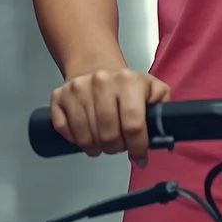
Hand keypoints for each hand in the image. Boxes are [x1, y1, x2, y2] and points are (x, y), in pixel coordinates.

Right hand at [49, 65, 171, 164]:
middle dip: (116, 148)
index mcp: (128, 81)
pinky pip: (64, 130)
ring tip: (103, 142)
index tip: (138, 154)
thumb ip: (163, 109)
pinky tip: (85, 134)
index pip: (133, 125)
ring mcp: (78, 88)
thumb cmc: (125, 85)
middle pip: (109, 135)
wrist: (95, 66)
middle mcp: (101, 82)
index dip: (136, 147)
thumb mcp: (152, 89)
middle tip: (118, 146)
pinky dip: (75, 139)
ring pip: (86, 136)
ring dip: (96, 147)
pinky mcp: (59, 96)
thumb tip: (163, 136)